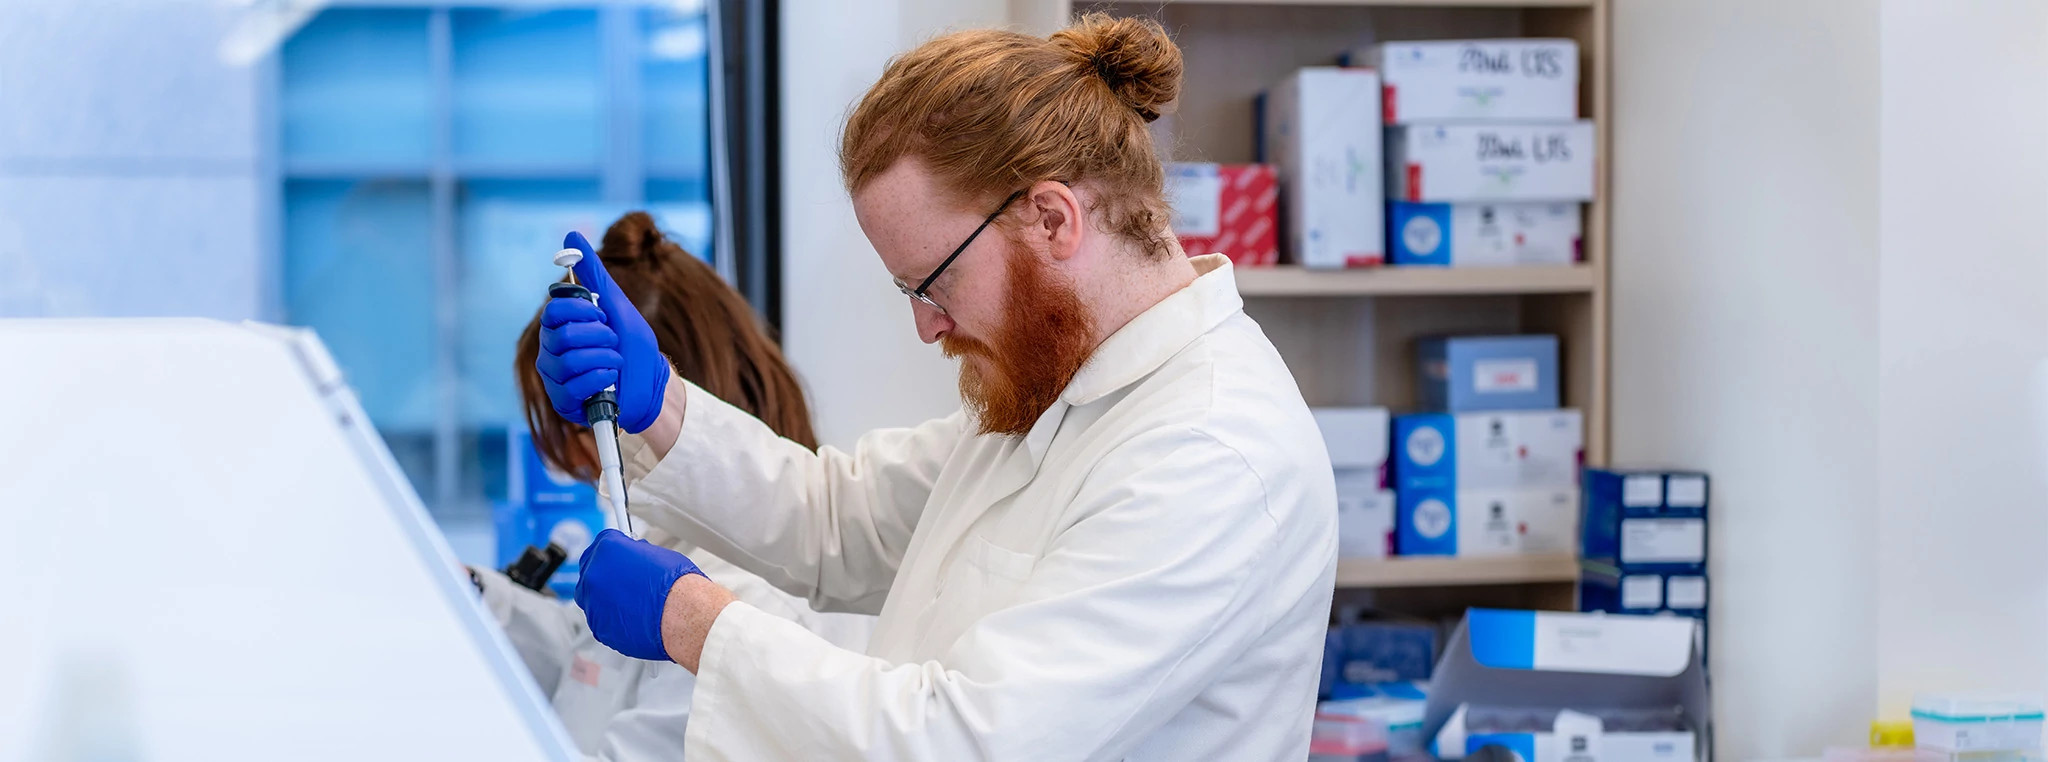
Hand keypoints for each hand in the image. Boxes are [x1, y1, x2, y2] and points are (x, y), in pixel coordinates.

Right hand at [536, 231, 669, 432]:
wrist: (653, 384)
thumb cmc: (633, 344)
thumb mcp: (616, 304)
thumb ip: (593, 273)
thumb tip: (571, 236)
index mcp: (559, 325)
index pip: (553, 311)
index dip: (582, 312)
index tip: (602, 315)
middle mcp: (550, 349)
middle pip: (562, 335)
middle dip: (600, 336)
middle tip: (613, 341)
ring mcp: (555, 377)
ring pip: (570, 361)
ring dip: (605, 359)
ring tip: (615, 362)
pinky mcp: (563, 401)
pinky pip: (575, 387)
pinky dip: (602, 380)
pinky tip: (611, 381)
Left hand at [575, 529, 706, 660]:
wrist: (685, 614)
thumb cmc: (678, 584)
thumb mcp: (657, 554)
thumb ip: (634, 556)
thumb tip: (633, 560)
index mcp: (606, 550)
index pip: (600, 545)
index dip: (614, 553)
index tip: (619, 558)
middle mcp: (593, 575)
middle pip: (591, 570)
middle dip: (606, 574)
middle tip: (626, 581)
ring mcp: (593, 604)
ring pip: (594, 598)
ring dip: (609, 599)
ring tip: (636, 603)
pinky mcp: (599, 628)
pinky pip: (602, 620)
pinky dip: (614, 619)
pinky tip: (636, 617)